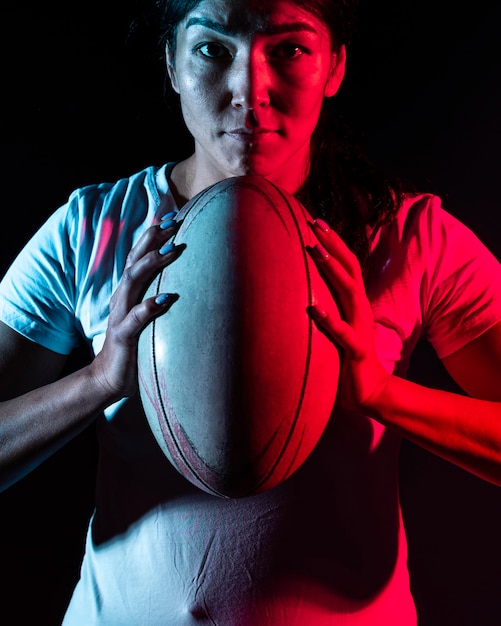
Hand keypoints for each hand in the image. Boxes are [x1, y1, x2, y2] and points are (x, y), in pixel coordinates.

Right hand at [89, 213, 183, 400]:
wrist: (109, 377)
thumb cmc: (135, 344)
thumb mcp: (147, 317)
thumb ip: (160, 298)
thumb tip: (189, 285)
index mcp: (129, 292)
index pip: (138, 256)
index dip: (152, 235)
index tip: (172, 216)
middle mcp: (123, 298)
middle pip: (134, 260)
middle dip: (153, 240)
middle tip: (173, 223)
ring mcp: (120, 315)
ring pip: (133, 282)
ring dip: (151, 264)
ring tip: (171, 250)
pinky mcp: (123, 336)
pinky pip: (135, 318)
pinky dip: (149, 306)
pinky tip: (165, 299)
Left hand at [307, 219, 389, 413]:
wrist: (370, 393)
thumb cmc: (347, 358)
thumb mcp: (336, 327)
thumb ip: (327, 307)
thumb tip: (302, 290)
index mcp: (354, 303)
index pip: (347, 265)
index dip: (334, 242)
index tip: (315, 219)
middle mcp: (359, 309)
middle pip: (350, 269)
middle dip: (333, 244)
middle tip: (314, 222)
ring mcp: (360, 328)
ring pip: (349, 292)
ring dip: (332, 270)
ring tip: (316, 251)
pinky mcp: (357, 351)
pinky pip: (343, 333)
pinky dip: (329, 319)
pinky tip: (313, 307)